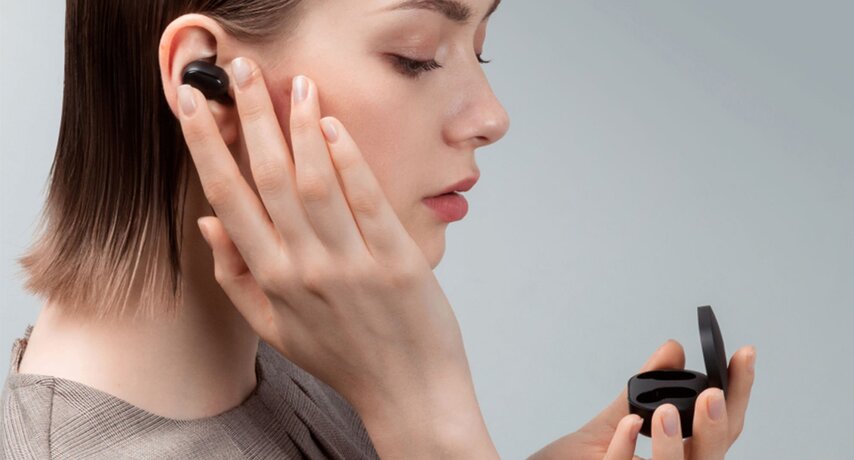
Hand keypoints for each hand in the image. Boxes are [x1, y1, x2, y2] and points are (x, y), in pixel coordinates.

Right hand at [176, 57, 492, 455]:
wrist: (407, 391)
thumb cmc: (341, 356)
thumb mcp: (273, 328)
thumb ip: (236, 277)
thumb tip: (207, 221)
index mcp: (270, 280)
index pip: (227, 198)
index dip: (205, 145)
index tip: (191, 102)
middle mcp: (304, 269)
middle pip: (268, 178)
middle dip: (249, 118)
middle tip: (240, 71)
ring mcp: (351, 265)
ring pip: (316, 183)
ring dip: (301, 128)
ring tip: (295, 86)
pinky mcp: (397, 261)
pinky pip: (368, 201)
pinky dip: (349, 161)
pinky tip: (334, 127)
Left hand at [528, 340, 755, 459]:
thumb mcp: (607, 427)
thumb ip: (640, 391)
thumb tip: (672, 349)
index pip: (718, 431)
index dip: (737, 394)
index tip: (744, 353)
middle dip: (716, 427)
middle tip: (711, 392)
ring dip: (673, 446)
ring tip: (663, 411)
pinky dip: (626, 452)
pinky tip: (628, 427)